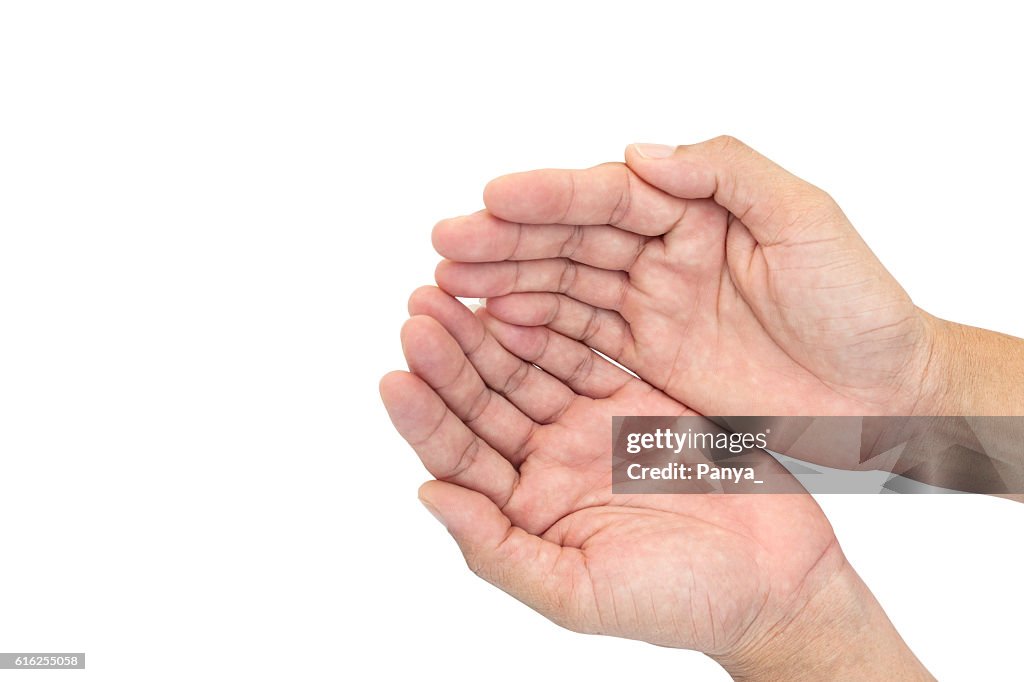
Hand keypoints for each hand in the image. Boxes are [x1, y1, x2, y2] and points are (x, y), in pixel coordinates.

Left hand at [380, 287, 930, 678]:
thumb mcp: (578, 592)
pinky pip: (583, 349)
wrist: (773, 579)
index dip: (426, 416)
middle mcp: (548, 462)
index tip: (396, 374)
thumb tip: (429, 495)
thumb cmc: (680, 601)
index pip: (459, 456)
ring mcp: (588, 424)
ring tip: (455, 287)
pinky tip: (523, 294)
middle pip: (484, 400)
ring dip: (490, 329)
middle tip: (420, 306)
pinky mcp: (632, 395)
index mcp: (525, 510)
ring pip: (526, 367)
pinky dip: (554, 322)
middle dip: (450, 356)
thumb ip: (498, 549)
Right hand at [431, 136, 949, 417]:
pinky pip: (579, 342)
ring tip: (450, 289)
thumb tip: (642, 153)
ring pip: (564, 291)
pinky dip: (535, 336)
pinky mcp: (648, 361)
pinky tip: (495, 330)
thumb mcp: (808, 222)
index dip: (551, 198)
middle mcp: (663, 257)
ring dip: (506, 287)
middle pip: (571, 243)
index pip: (609, 199)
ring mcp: (651, 310)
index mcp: (696, 214)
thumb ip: (728, 173)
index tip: (494, 198)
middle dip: (507, 242)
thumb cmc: (859, 307)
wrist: (885, 396)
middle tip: (446, 246)